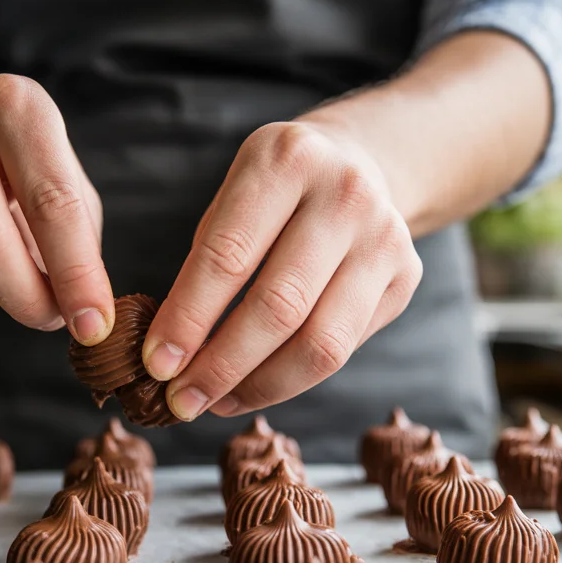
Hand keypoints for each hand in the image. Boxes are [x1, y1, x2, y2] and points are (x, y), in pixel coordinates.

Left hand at [143, 121, 422, 420]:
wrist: (361, 162)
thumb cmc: (276, 191)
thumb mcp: (235, 194)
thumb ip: (206, 262)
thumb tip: (171, 354)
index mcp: (288, 160)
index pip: (228, 256)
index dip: (188, 318)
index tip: (156, 363)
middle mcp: (345, 195)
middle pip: (279, 306)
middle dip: (221, 365)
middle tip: (181, 401)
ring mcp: (384, 238)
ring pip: (320, 343)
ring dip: (260, 385)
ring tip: (217, 402)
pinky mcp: (405, 277)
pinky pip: (343, 349)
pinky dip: (292, 379)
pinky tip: (255, 387)